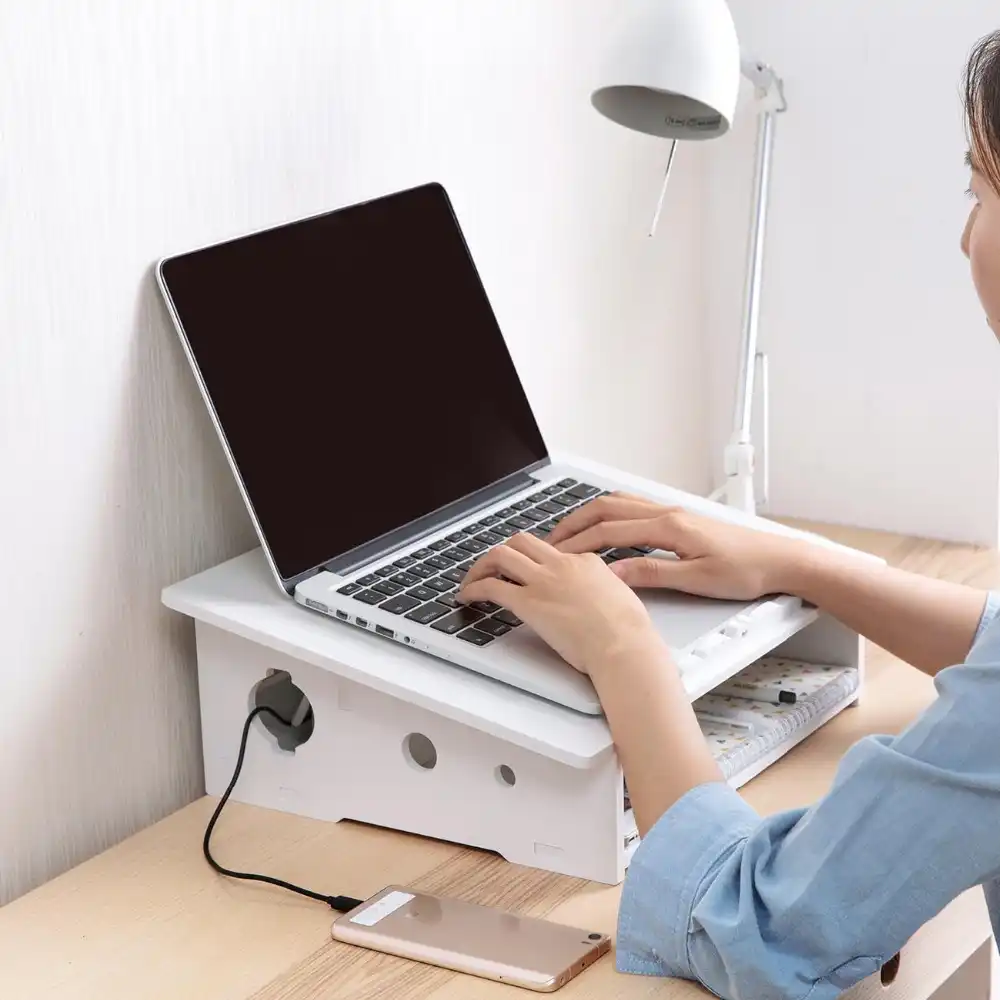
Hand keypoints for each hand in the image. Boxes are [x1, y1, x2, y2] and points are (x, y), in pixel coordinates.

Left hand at [458, 532, 665, 676]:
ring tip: (473, 579)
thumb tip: (600, 594)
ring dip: (481, 565)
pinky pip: (491, 586)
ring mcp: (544, 581)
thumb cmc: (629, 632)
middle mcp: (562, 564)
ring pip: (501, 554)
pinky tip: (468, 597)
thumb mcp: (622, 597)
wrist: (623, 646)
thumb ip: (606, 588)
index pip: (553, 551)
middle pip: (522, 541)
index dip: (536, 562)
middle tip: (493, 567)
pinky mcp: (529, 602)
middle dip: (504, 551)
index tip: (528, 574)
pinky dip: (473, 588)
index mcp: (587, 561)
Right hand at [547, 494, 807, 600]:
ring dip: (590, 514)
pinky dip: (610, 513)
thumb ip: (652, 573)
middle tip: (550, 538)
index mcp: (668, 527)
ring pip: (619, 503)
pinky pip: (634, 508)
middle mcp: (667, 513)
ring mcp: (673, 512)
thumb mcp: (696, 580)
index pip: (609, 531)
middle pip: (607, 508)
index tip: (557, 555)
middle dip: (574, 522)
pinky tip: (606, 525)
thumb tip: (614, 573)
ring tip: (570, 530)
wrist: (781, 560)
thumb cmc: (746, 571)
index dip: (579, 543)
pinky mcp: (680, 518)